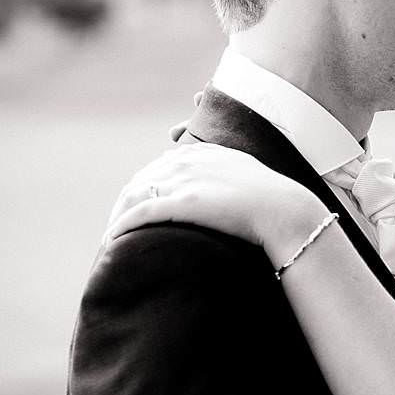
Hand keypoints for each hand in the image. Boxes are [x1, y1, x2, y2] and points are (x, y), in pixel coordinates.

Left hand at [106, 143, 332, 265]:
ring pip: (134, 196)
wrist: (284, 210)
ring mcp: (183, 180)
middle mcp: (185, 162)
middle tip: (116, 231)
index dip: (142, 192)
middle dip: (123, 206)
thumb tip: (221, 178)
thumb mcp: (244, 173)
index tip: (136, 212)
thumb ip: (224, 171)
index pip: (157, 170)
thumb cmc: (269, 200)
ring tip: (109, 240)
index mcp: (199, 154)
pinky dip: (120, 226)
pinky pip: (139, 213)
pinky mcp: (182, 202)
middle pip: (140, 182)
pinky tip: (112, 241)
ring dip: (117, 218)